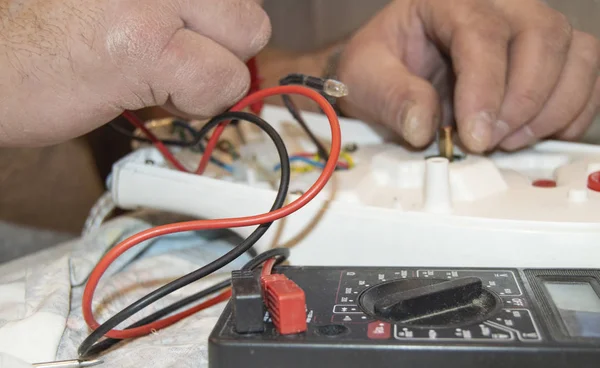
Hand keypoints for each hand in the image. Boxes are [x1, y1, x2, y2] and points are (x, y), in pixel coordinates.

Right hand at [0, 0, 269, 145]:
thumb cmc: (54, 34)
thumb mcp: (134, 2)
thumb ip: (187, 10)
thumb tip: (245, 35)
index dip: (221, 26)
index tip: (196, 40)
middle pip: (250, 12)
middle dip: (222, 49)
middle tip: (171, 60)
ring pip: (248, 39)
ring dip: (211, 74)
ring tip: (154, 75)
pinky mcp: (147, 43)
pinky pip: (220, 82)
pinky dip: (193, 103)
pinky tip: (144, 94)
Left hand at [336, 0, 599, 152]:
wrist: (391, 68)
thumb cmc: (381, 65)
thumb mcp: (365, 76)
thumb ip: (391, 96)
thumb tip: (422, 126)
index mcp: (448, 1)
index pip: (481, 33)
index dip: (485, 88)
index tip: (474, 134)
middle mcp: (498, 6)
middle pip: (541, 36)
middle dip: (522, 100)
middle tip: (490, 142)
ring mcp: (528, 27)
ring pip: (575, 53)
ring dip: (552, 108)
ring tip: (510, 141)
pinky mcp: (549, 55)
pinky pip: (586, 74)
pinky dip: (572, 111)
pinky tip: (537, 135)